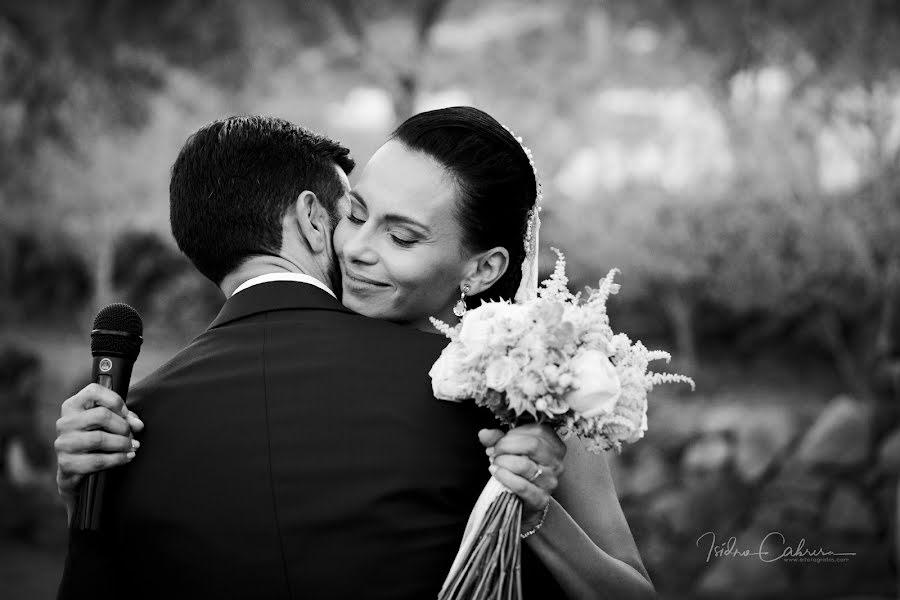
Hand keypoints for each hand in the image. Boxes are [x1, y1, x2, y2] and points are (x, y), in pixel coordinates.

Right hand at [55, 383, 143, 507]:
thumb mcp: (109, 423)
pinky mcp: (67, 463)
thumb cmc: (94, 438)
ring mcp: (63, 443)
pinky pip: (98, 460)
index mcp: (73, 406)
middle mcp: (65, 422)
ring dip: (122, 443)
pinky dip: (118, 459)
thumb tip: (138, 424)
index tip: (126, 414)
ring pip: (99, 439)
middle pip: (101, 415)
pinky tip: (127, 457)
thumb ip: (125, 418)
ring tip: (132, 447)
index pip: (93, 391)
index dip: (115, 400)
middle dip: (123, 426)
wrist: (75, 469)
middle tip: (131, 435)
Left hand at [478, 424, 566, 529]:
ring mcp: (550, 481)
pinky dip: (505, 477)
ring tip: (494, 463)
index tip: (499, 441)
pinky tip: (496, 472)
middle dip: (506, 446)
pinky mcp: (541, 499)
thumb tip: (484, 434)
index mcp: (554, 445)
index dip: (514, 433)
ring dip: (503, 462)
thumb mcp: (511, 449)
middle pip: (533, 445)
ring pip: (525, 465)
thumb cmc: (519, 471)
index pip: (538, 431)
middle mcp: (556, 462)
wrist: (521, 502)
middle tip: (494, 452)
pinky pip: (522, 486)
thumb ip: (498, 439)